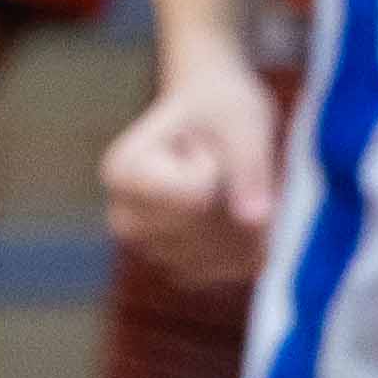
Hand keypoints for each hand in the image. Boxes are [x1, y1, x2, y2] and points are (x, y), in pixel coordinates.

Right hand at [104, 58, 281, 291]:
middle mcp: (126, 220)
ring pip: (227, 254)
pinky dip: (256, 240)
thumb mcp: (241, 119)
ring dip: (249, 218)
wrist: (213, 115)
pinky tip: (241, 208)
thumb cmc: (220, 106)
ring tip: (230, 182)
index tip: (200, 142)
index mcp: (121, 174)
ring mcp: (152, 251)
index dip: (216, 167)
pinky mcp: (185, 270)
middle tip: (219, 161)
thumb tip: (256, 221)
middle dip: (234, 195)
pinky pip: (240, 267)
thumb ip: (249, 165)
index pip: (195, 196)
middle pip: (207, 230)